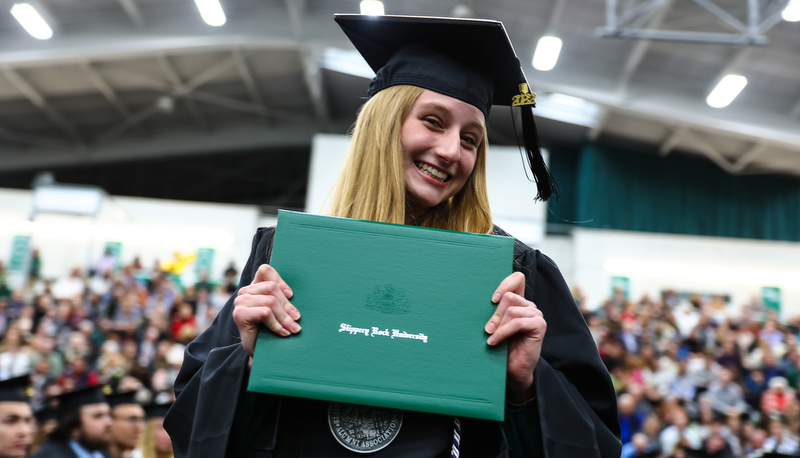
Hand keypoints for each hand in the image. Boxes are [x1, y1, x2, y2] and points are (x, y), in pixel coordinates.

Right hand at [232, 264, 300, 357]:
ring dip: (284, 317)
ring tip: (293, 328)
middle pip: (271, 288)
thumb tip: (297, 292)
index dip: (280, 281)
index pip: (265, 271)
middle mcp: (245, 292)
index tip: (291, 295)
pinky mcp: (239, 314)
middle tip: (297, 319)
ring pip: (270, 301)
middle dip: (287, 305)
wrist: (261, 354)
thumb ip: (282, 298)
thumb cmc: (272, 331)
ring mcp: (240, 302)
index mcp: (254, 287)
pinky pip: (265, 312)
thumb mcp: (279, 311)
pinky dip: (277, 324)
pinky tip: (283, 333)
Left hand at [484, 271, 545, 402]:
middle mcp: (529, 306)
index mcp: (519, 302)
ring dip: (498, 325)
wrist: (513, 371)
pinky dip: (503, 332)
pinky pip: (517, 322)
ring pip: (512, 310)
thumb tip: (473, 299)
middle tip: (487, 329)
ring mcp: (536, 314)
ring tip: (490, 337)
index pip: (517, 279)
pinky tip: (494, 342)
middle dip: (495, 314)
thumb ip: (493, 313)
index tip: (492, 299)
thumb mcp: (495, 326)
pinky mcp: (539, 325)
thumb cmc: (502, 348)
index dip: (505, 284)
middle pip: (509, 297)